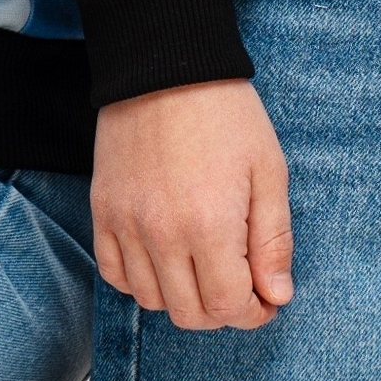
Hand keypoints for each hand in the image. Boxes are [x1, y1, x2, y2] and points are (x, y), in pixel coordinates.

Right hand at [91, 79, 292, 330]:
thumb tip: (277, 296)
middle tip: (239, 284)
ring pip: (151, 301)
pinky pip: (113, 273)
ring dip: (182, 298)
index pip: (229, 307)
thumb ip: (273, 241)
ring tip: (202, 269)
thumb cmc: (226, 115)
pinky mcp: (103, 211)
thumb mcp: (269, 172)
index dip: (254, 313)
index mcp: (210, 226)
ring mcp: (126, 224)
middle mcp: (162, 234)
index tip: (266, 297)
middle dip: (223, 310)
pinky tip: (163, 260)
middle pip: (190, 314)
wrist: (165, 66)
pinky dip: (140, 280)